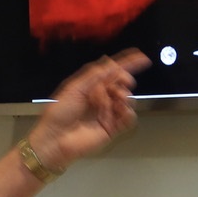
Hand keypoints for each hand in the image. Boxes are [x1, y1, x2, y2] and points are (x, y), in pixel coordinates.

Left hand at [27, 48, 150, 171]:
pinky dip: (129, 112)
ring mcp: (108, 113)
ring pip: (127, 100)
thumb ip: (94, 75)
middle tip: (124, 82)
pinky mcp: (112, 128)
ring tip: (115, 100)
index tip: (142, 57)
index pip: (112, 72)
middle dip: (124, 80)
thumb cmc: (60, 112)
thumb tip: (113, 63)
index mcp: (91, 86)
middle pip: (122, 84)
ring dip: (124, 96)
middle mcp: (101, 98)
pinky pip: (129, 118)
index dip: (128, 63)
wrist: (55, 139)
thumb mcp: (74, 88)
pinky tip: (122, 111)